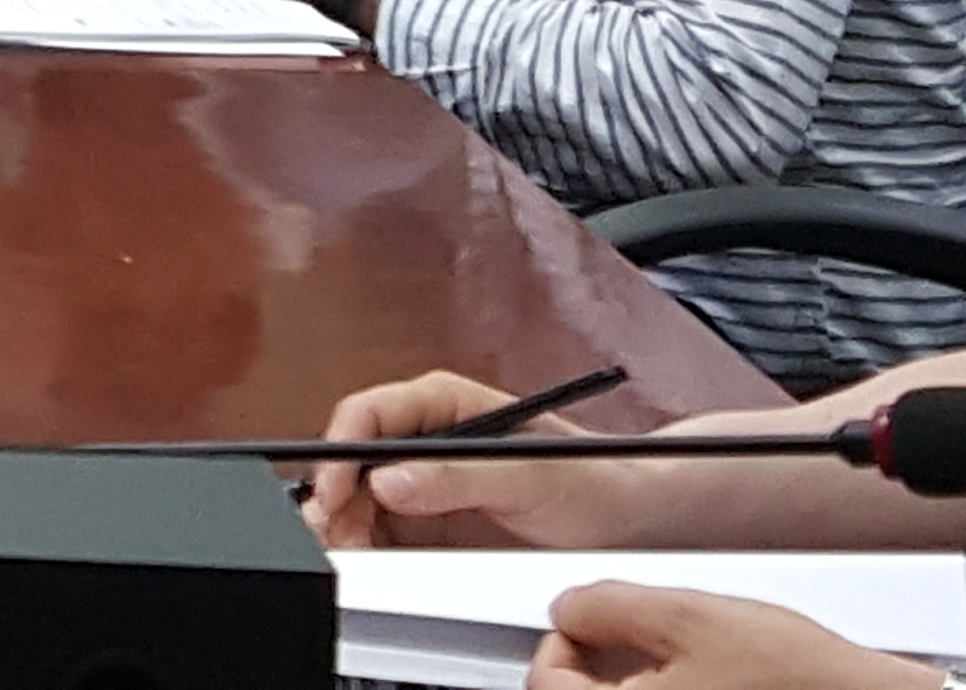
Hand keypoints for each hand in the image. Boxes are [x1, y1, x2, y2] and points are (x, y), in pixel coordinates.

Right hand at [309, 370, 653, 550]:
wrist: (631, 521)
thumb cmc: (593, 478)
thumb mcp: (529, 475)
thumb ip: (458, 476)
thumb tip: (390, 480)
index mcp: (443, 403)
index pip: (368, 415)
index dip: (341, 451)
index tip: (334, 491)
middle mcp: (426, 437)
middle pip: (354, 459)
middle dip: (338, 496)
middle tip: (338, 534)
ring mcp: (426, 481)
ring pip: (360, 498)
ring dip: (348, 525)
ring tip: (354, 551)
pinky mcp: (432, 523)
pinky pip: (383, 532)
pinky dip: (369, 548)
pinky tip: (371, 561)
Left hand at [529, 585, 932, 687]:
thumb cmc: (799, 679)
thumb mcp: (691, 617)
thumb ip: (610, 606)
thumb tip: (568, 607)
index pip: (547, 684)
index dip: (559, 642)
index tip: (583, 623)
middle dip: (594, 669)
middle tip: (623, 640)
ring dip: (631, 685)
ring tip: (672, 661)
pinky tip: (702, 681)